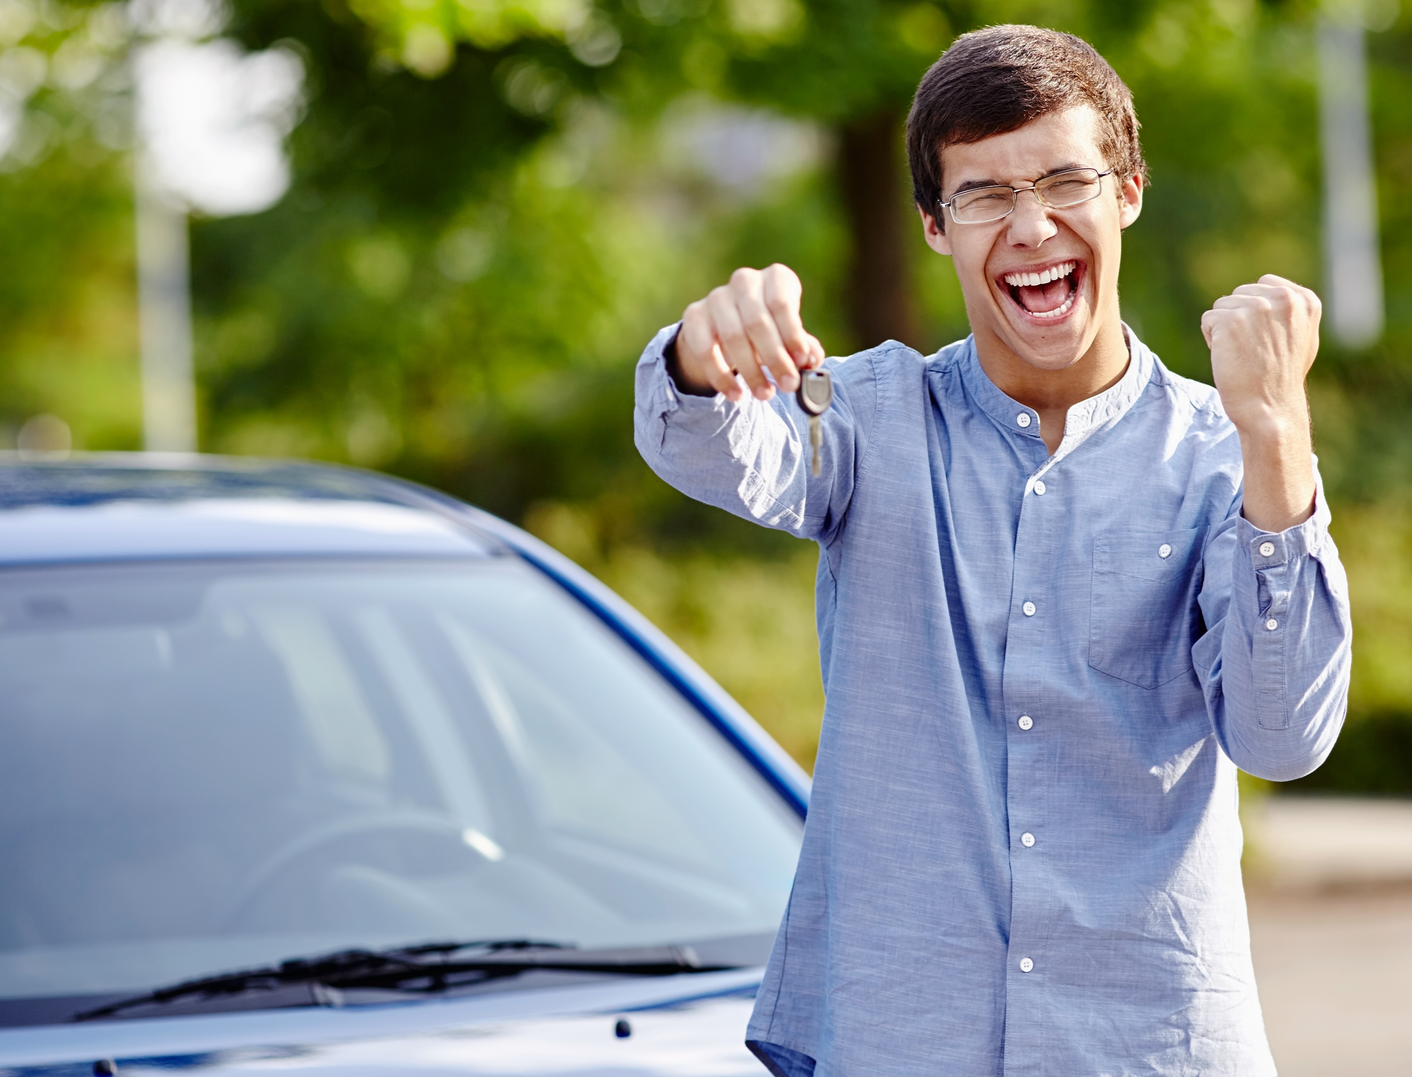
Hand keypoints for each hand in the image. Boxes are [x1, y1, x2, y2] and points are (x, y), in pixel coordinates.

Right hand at [672, 264, 825, 401]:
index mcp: (775, 278)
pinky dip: (722, 377)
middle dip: (775, 358)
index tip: (801, 361)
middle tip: (788, 385)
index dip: (792, 334)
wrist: (726, 326)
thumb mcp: (789, 336)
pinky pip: (706, 350)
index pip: (781, 303)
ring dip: (751, 371)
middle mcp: (745, 281)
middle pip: (757, 322)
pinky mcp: (694, 315)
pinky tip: (736, 394)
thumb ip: (804, 348)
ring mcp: (717, 297)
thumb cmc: (770, 330)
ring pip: (733, 337)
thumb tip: (812, 361)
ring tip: (765, 394)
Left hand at [1200, 274, 1319, 531]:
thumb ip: (1289, 309)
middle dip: (1239, 320)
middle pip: (1240, 294)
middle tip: (1254, 351)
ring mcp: (1256, 307)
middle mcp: (1283, 298)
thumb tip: (1271, 286)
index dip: (1256, 314)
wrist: (1269, 409)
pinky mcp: (1230, 320)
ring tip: (1244, 354)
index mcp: (1305, 299)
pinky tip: (1231, 357)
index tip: (1268, 341)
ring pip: (1222, 307)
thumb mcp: (1302, 337)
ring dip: (1225, 330)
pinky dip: (1212, 340)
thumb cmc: (1282, 378)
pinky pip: (1208, 320)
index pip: (1263, 284)